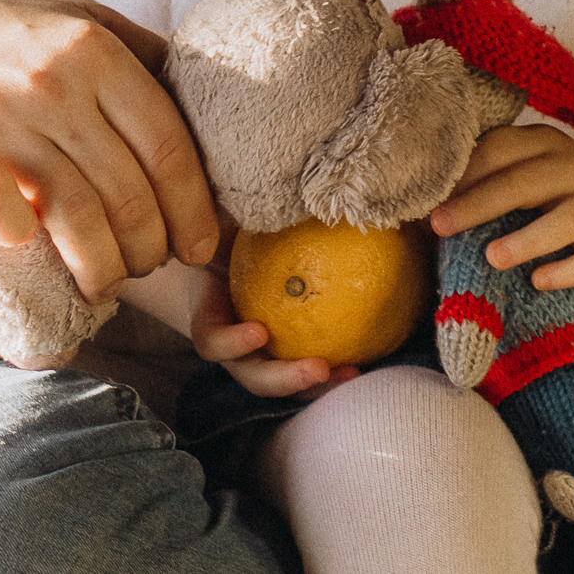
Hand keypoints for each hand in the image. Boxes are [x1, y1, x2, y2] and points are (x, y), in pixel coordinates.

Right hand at [0, 0, 219, 300]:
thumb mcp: (63, 22)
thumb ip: (132, 51)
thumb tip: (203, 97)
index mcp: (92, 48)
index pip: (168, 144)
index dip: (193, 208)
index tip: (199, 245)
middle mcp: (50, 78)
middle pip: (129, 190)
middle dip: (150, 247)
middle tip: (146, 267)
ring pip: (76, 213)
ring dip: (100, 266)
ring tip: (104, 283)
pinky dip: (20, 232)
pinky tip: (29, 247)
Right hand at [189, 228, 358, 398]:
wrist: (233, 248)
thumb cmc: (229, 226)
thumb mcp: (226, 216)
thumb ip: (234, 212)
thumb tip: (268, 188)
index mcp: (209, 311)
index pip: (210, 336)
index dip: (229, 342)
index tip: (260, 330)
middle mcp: (232, 341)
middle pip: (250, 373)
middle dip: (282, 379)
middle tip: (317, 368)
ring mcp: (259, 352)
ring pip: (283, 379)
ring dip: (316, 384)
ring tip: (350, 373)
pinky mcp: (288, 351)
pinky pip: (309, 363)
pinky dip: (333, 367)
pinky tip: (364, 359)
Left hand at [429, 125, 573, 288]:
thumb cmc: (549, 195)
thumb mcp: (524, 174)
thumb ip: (486, 181)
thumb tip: (422, 211)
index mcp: (544, 143)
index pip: (501, 148)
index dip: (464, 172)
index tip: (430, 198)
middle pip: (525, 182)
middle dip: (479, 204)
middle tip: (441, 226)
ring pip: (566, 220)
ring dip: (527, 239)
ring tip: (492, 257)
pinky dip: (566, 271)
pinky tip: (538, 281)